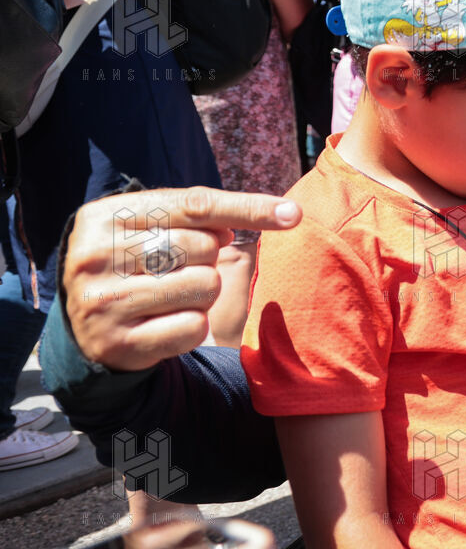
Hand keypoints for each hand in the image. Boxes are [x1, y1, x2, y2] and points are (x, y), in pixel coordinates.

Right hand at [63, 187, 301, 370]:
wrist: (89, 329)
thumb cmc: (137, 267)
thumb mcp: (155, 228)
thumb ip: (204, 215)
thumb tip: (277, 213)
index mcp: (103, 217)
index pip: (194, 204)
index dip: (248, 208)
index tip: (293, 214)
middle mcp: (94, 256)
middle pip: (204, 247)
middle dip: (206, 260)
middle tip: (175, 271)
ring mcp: (102, 302)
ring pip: (206, 286)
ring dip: (202, 295)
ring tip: (169, 299)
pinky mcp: (119, 343)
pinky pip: (195, 327)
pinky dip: (193, 327)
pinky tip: (164, 325)